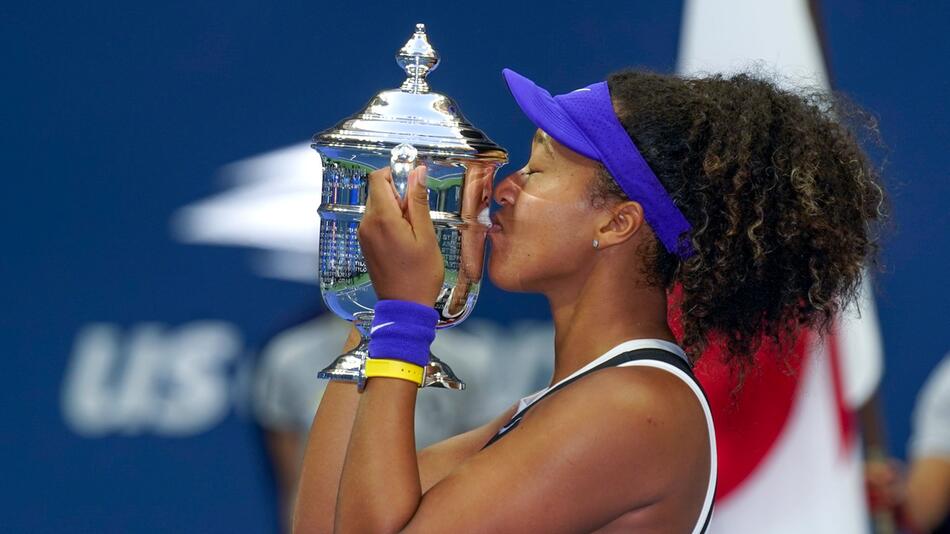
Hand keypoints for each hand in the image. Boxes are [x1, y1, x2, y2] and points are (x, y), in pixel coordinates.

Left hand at [358, 165, 443, 306]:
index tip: (414, 183)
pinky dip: (390, 220)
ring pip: (378, 205)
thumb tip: (417, 172)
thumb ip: (418, 201)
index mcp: (382, 218)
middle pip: (378, 190)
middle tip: (418, 212)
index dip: (396, 174)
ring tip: (414, 229)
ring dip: (396, 208)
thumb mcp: (426, 235)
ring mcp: (364, 235)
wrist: (404, 307)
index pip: (378, 177)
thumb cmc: (419, 275)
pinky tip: (406, 238)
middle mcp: (367, 224)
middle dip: (398, 192)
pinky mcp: (366, 244)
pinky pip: (376, 221)